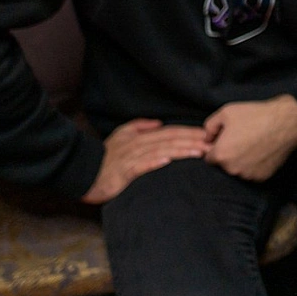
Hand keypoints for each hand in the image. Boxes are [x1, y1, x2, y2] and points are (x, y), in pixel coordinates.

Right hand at [82, 119, 210, 204]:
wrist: (84, 172)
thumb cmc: (106, 156)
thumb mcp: (122, 135)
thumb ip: (140, 126)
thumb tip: (158, 123)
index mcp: (141, 136)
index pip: (170, 132)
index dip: (190, 132)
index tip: (209, 135)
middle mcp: (138, 144)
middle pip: (170, 140)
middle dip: (193, 141)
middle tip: (213, 145)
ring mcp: (131, 158)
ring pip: (160, 151)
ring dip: (180, 151)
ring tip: (199, 153)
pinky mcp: (123, 172)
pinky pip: (141, 166)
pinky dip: (154, 163)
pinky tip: (168, 162)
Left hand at [203, 95, 296, 182]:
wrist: (286, 123)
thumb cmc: (256, 116)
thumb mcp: (226, 112)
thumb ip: (209, 126)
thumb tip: (206, 137)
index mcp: (221, 155)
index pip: (209, 157)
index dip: (216, 147)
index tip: (226, 139)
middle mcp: (232, 169)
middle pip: (223, 165)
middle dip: (228, 154)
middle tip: (241, 140)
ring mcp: (248, 175)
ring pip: (238, 170)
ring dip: (241, 161)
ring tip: (252, 145)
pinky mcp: (262, 177)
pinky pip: (252, 173)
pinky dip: (254, 165)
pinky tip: (261, 151)